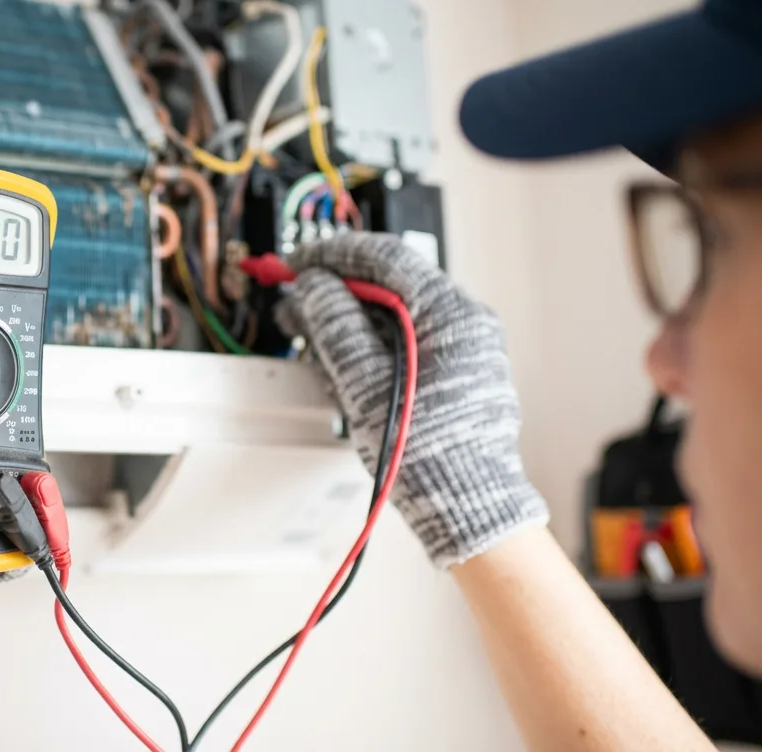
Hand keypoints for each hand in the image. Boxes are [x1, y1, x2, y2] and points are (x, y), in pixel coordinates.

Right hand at [276, 233, 547, 567]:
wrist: (467, 506)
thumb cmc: (427, 452)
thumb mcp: (364, 383)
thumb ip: (335, 326)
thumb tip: (314, 286)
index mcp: (451, 314)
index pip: (386, 258)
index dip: (334, 255)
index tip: (298, 263)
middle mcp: (464, 324)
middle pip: (389, 288)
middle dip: (336, 294)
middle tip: (294, 304)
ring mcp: (462, 350)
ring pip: (395, 319)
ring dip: (349, 324)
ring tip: (308, 337)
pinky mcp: (455, 375)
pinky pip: (406, 345)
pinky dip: (370, 348)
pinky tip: (340, 364)